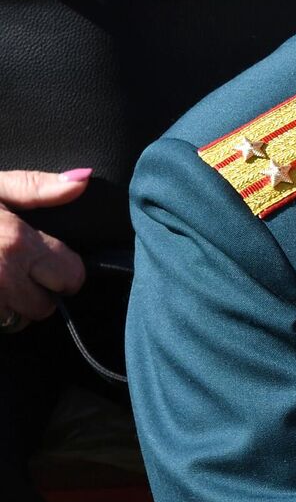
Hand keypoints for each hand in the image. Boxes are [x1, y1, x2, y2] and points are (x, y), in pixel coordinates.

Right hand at [0, 169, 88, 329]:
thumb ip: (36, 187)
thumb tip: (82, 181)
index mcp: (17, 243)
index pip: (72, 277)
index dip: (65, 271)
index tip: (50, 262)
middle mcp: (3, 275)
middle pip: (45, 307)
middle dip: (37, 293)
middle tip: (20, 273)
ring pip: (18, 321)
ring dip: (12, 307)